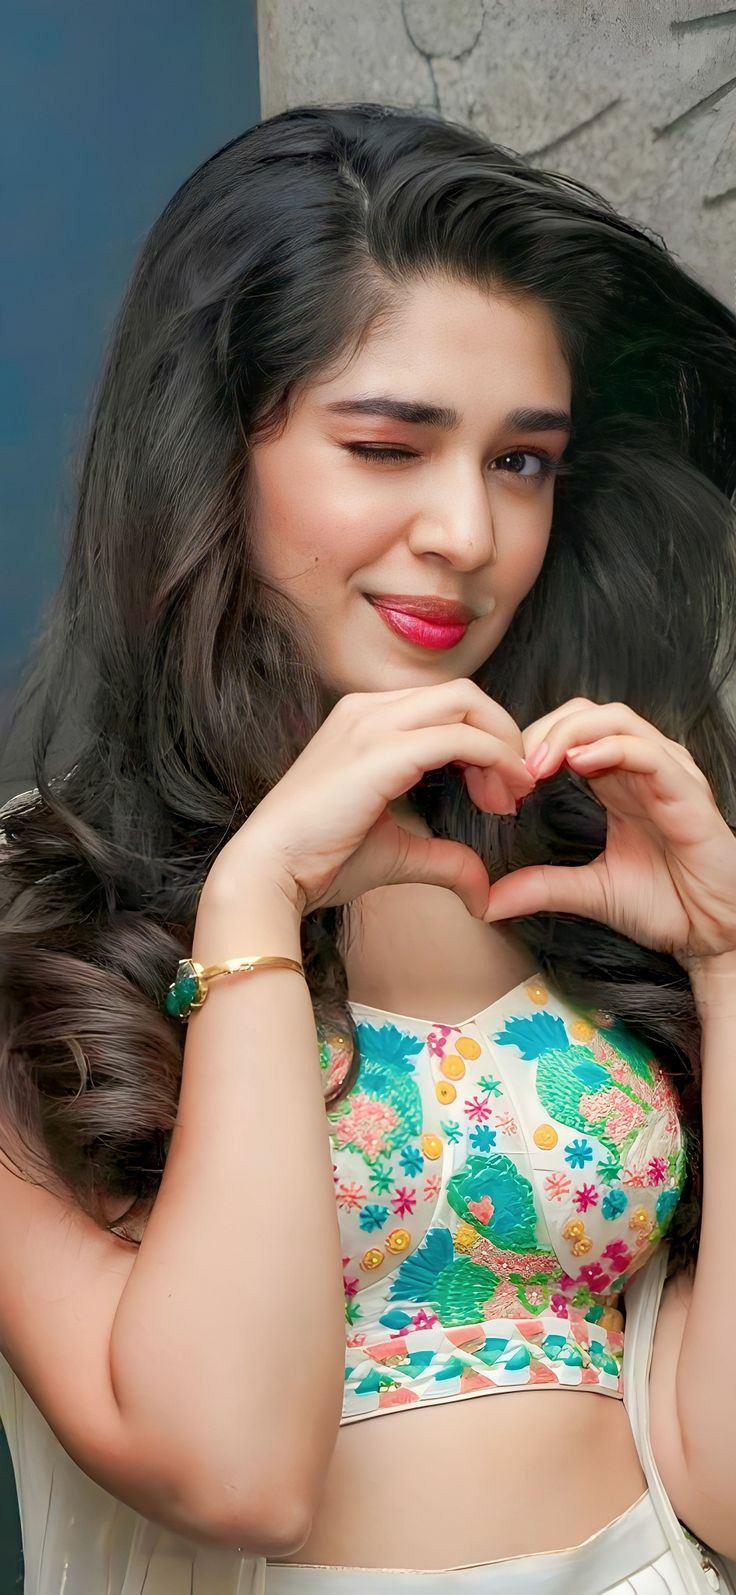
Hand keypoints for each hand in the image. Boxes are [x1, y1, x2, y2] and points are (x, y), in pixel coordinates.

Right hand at [222, 679, 534, 917]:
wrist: (270, 872)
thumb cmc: (320, 860)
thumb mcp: (397, 851)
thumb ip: (444, 859)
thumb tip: (483, 893)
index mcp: (365, 719)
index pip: (446, 706)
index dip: (485, 742)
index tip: (498, 794)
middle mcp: (368, 709)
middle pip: (465, 695)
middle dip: (503, 736)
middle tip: (514, 791)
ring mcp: (372, 724)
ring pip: (467, 703)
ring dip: (503, 746)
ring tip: (509, 797)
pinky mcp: (381, 751)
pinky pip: (458, 738)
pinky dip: (494, 760)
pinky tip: (500, 796)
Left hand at [482, 696, 735, 971]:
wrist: (713, 936)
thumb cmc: (666, 906)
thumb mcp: (588, 892)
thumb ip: (540, 887)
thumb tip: (485, 901)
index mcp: (618, 781)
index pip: (570, 731)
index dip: (530, 743)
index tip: (499, 779)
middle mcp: (643, 768)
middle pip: (587, 713)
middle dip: (542, 729)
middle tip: (510, 766)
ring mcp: (668, 774)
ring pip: (615, 719)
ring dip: (568, 733)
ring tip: (535, 764)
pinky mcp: (688, 791)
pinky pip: (647, 751)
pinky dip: (609, 749)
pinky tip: (577, 764)